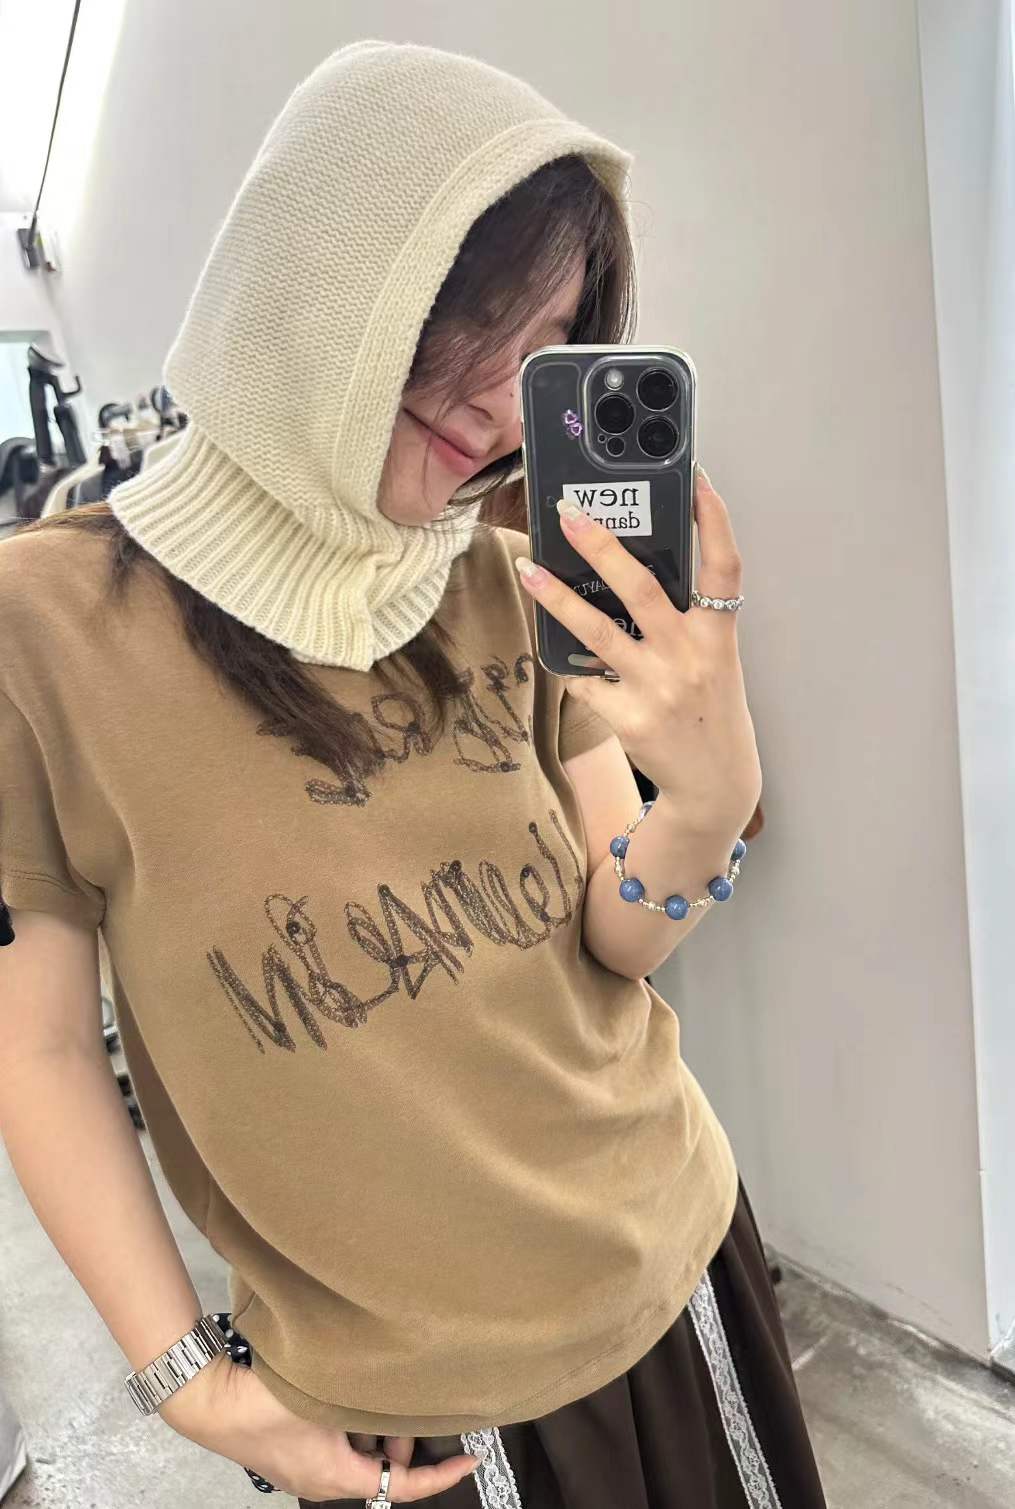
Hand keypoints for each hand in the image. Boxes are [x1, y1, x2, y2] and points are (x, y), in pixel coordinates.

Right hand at [160, 1350, 481, 1501]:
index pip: (402, 1486)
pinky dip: (352, 1431)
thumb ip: (363, 1396)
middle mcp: (323, 1484)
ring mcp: (304, 1472)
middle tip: (409, 1409)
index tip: (469, 1459)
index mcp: (337, 1478)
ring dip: (376, 1435)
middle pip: (381, 1472)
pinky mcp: (290, 1456)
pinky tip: (348, 1399)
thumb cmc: (264, 1402)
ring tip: (381, 1398)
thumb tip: (400, 1384)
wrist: (208, 1402)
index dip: (440, 1476)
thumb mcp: (322, 1396)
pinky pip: (336, 1450)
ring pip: (359, 1459)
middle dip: (402, 1444)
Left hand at [516, 466, 761, 837]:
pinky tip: (554, 648)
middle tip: (567, 513)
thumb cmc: (709, 712)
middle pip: (641, 588)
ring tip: (526, 569)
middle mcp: (689, 657)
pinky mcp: (629, 717)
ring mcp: (658, 688)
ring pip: (597, 632)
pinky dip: (570, 663)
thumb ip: (686, 621)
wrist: (714, 785)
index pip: (723, 566)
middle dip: (601, 545)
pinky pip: (585, 679)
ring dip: (556, 597)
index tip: (693, 478)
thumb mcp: (714, 660)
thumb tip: (630, 572)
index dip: (712, 519)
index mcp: (717, 636)